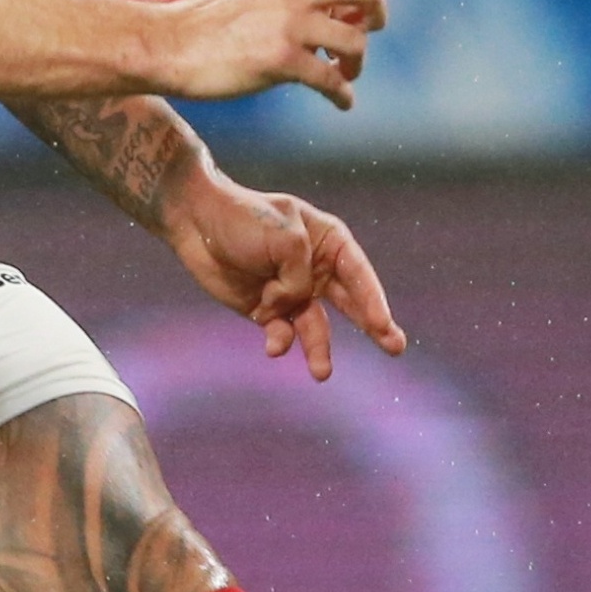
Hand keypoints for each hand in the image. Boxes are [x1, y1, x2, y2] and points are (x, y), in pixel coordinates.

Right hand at [143, 0, 410, 107]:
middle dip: (378, 17)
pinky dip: (343, 95)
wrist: (169, 44)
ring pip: (355, 40)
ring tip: (346, 75)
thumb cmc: (209, 18)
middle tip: (367, 33)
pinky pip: (332, 80)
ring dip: (358, 63)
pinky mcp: (280, 61)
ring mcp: (288, 23)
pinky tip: (340, 102)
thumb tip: (339, 2)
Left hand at [164, 162, 405, 380]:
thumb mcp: (283, 234)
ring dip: (318, 349)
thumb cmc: (243, 218)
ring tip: (322, 373)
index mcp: (328, 242)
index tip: (382, 326)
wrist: (196, 222)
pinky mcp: (266, 312)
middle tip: (395, 347)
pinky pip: (281, 333)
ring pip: (315, 327)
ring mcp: (291, 293)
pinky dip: (280, 340)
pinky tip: (275, 345)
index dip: (373, 300)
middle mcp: (316, 270)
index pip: (359, 273)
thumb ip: (298, 273)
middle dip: (373, 325)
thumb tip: (292, 305)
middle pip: (351, 303)